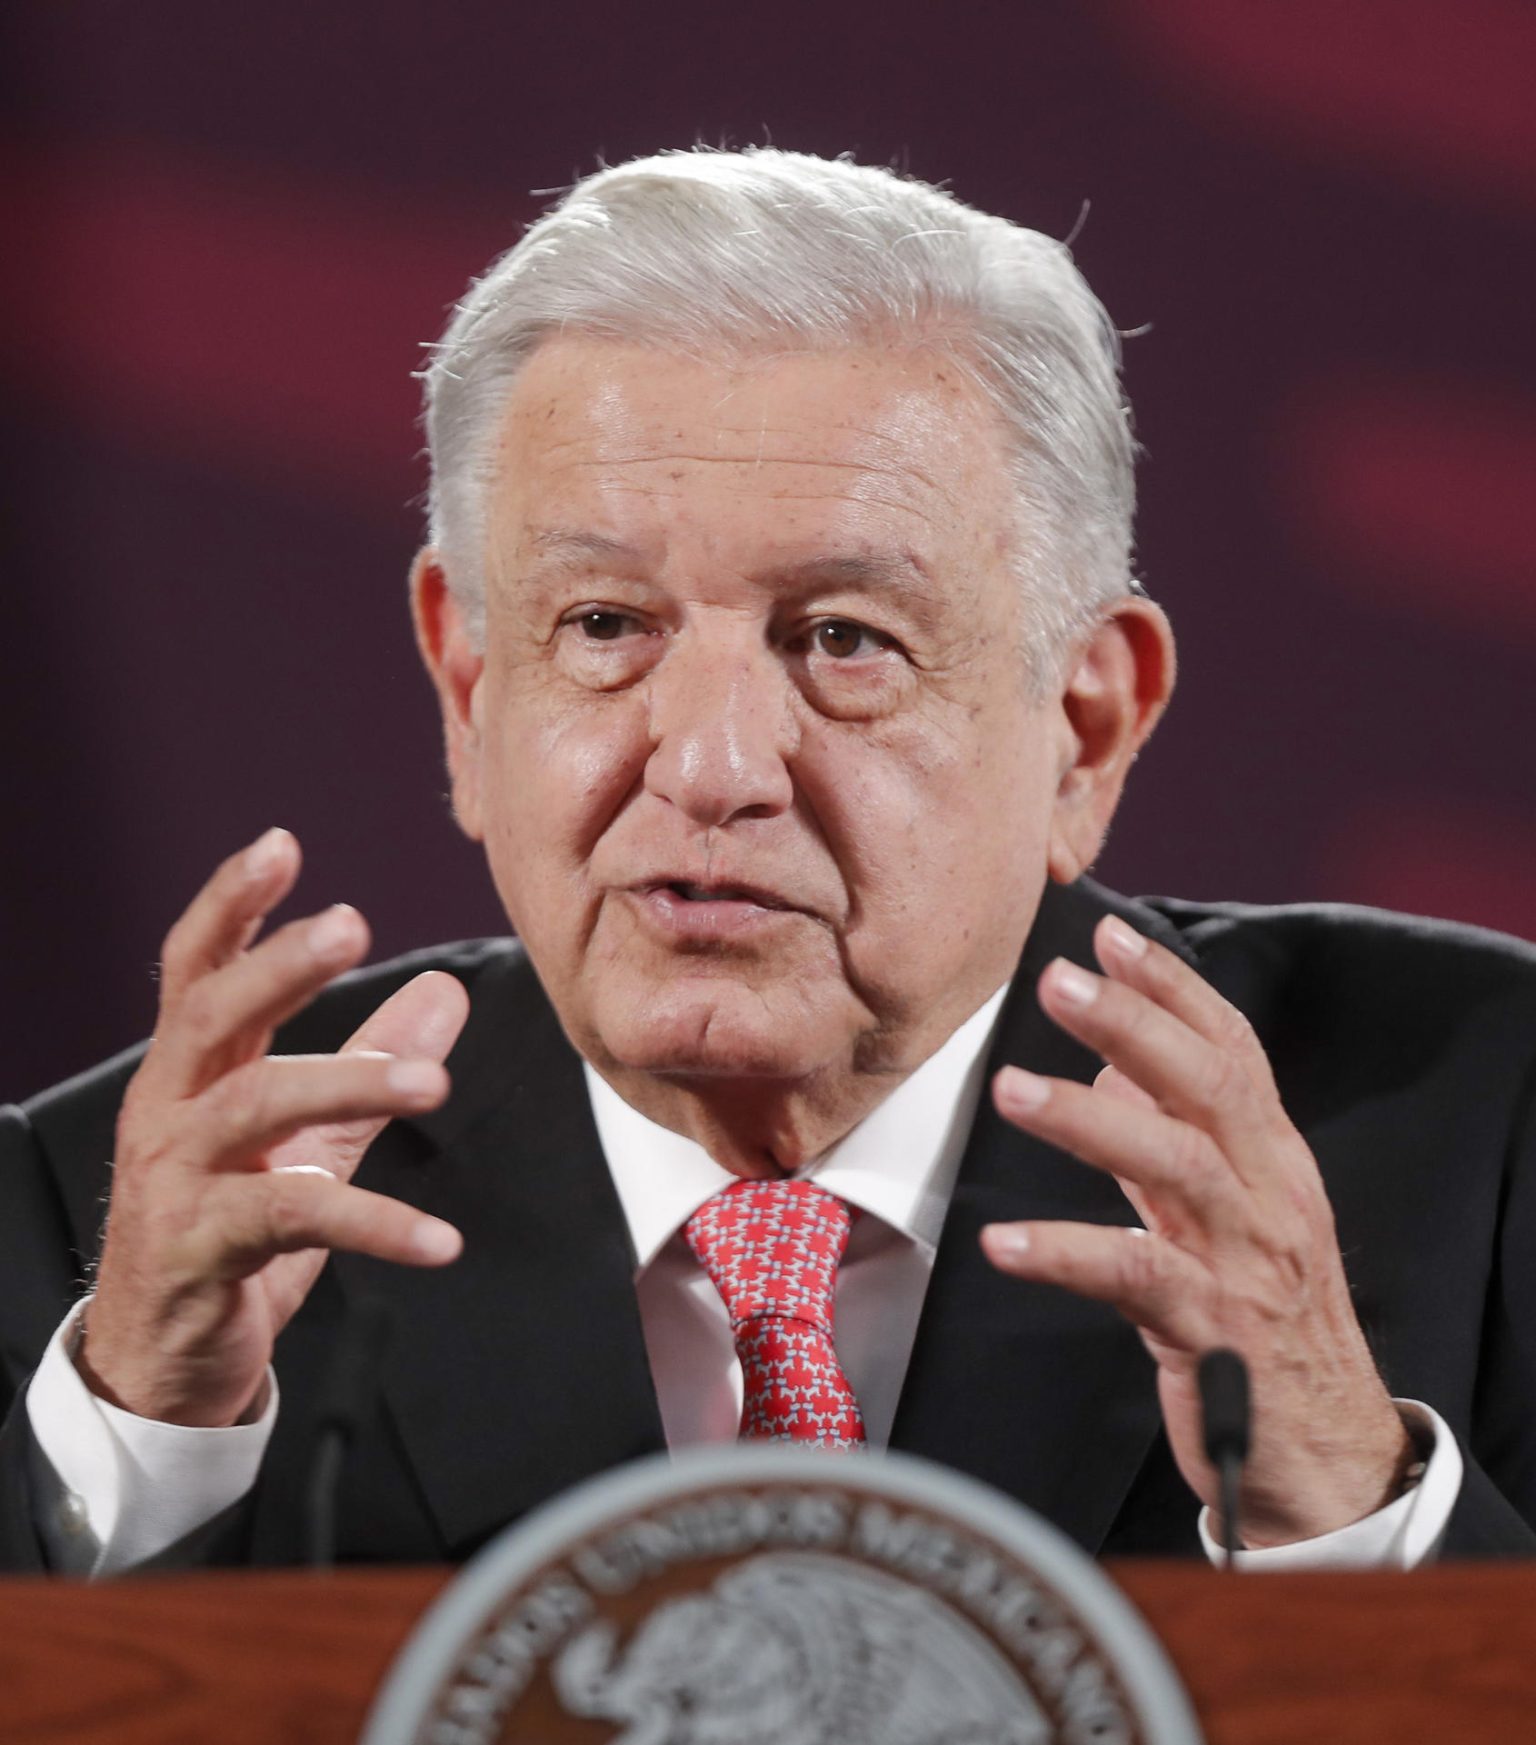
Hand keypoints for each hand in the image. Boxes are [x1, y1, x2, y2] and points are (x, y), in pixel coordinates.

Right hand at [80, 829, 468, 1427]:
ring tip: (435, 1083)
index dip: (232, 904)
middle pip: (212, 1017)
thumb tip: (446, 990)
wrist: (165, 1361)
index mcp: (191, 1076)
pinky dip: (375, 1225)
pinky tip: (441, 1240)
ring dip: (350, 1084)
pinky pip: (292, 1222)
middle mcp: (170, 1114)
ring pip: (256, 1109)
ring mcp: (175, 1181)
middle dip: (278, 965)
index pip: (197, 970)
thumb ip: (368, 1060)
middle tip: (352, 925)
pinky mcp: (199, 1251)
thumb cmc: (230, 1232)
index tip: (281, 843)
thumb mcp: (304, 1138)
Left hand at [981, 913, 1413, 1547]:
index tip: (1109, 935)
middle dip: (1135, 1024)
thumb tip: (1107, 1065)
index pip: (1231, 1049)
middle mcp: (1268, 1194)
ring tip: (1010, 1091)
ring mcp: (1245, 1260)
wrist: (1325, 1453)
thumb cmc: (1264, 1318)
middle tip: (1055, 981)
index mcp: (1271, 1158)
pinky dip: (1067, 1253)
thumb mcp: (1225, 1216)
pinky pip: (1135, 1277)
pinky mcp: (1213, 1330)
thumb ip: (1169, 1141)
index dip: (1172, 987)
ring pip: (1176, 1165)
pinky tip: (1003, 1243)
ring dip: (1090, 1121)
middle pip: (1209, 1086)